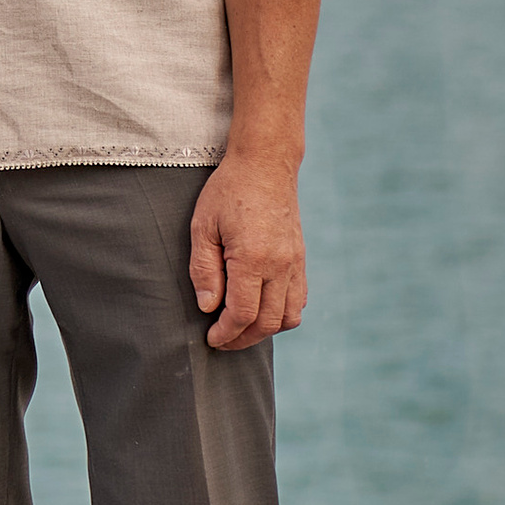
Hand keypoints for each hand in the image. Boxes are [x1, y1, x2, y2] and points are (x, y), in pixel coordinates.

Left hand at [188, 151, 305, 351]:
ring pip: (289, 316)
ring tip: (241, 329)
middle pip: (267, 322)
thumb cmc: (228, 191)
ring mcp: (295, 263)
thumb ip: (204, 270)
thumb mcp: (203, 226)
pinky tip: (261, 309)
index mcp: (254, 257)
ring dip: (265, 330)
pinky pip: (299, 300)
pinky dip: (282, 314)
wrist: (265, 164)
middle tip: (222, 340)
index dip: (226, 333)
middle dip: (242, 339)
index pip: (243, 314)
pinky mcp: (301, 260)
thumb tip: (209, 308)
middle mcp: (281, 265)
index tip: (211, 339)